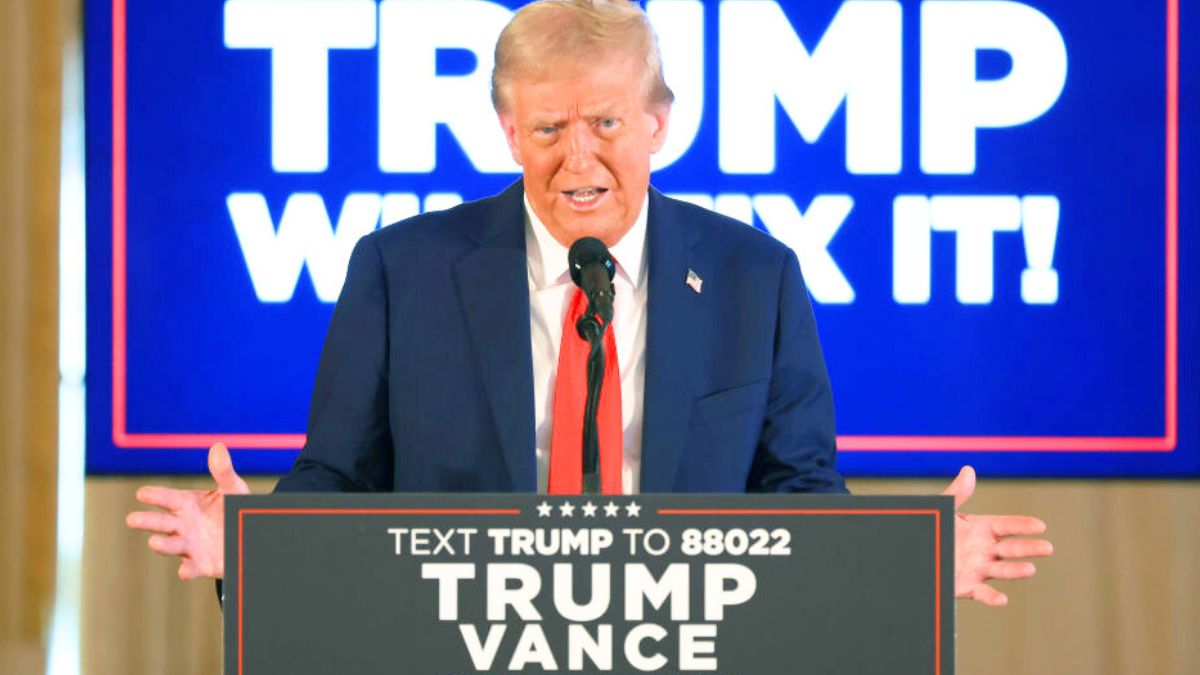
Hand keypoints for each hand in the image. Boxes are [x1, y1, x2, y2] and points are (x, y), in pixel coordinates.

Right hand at [126, 443, 248, 579]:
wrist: (248, 535)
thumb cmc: (234, 508)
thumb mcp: (233, 489)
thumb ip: (224, 472)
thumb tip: (217, 447)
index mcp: (188, 504)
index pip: (167, 498)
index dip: (155, 495)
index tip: (142, 493)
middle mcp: (184, 525)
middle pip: (161, 522)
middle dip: (147, 521)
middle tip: (132, 519)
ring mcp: (191, 545)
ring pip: (171, 545)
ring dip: (162, 544)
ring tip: (154, 541)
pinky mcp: (202, 563)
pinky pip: (191, 568)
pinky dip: (187, 570)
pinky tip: (184, 571)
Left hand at [942, 465, 1052, 605]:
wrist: (914, 554)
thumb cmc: (932, 528)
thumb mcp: (943, 510)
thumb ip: (957, 494)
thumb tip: (969, 470)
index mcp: (981, 528)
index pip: (1007, 525)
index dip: (1023, 525)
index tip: (1040, 525)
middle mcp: (984, 549)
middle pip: (1011, 548)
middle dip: (1029, 548)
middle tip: (1047, 547)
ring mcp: (978, 568)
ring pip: (1001, 570)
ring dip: (1016, 571)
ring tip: (1030, 569)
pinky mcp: (967, 586)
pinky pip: (982, 592)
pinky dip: (992, 597)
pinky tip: (1002, 599)